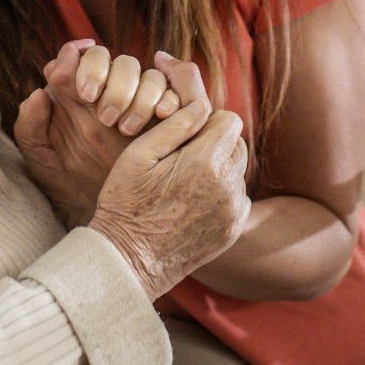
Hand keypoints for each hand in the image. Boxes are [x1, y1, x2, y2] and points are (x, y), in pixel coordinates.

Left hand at [14, 43, 207, 225]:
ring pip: (143, 71)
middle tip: (104, 115)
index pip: (75, 57)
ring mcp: (136, 99)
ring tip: (126, 128)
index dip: (80, 63)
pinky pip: (171, 91)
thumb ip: (29, 127)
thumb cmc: (67, 185)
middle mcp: (105, 89)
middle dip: (111, 79)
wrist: (102, 215)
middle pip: (112, 58)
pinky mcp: (164, 114)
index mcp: (73, 93)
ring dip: (137, 94)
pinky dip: (167, 98)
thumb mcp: (41, 160)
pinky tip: (160, 117)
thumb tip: (39, 93)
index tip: (83, 91)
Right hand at [89, 109, 250, 296]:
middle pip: (238, 144)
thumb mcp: (139, 155)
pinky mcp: (232, 229)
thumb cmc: (126, 203)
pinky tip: (192, 202)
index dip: (208, 120)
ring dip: (219, 168)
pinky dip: (221, 194)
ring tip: (184, 181)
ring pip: (238, 171)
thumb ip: (175, 125)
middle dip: (215, 143)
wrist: (128, 260)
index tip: (186, 133)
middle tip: (182, 157)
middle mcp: (227, 185)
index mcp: (205, 161)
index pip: (229, 120)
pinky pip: (237, 197)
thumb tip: (202, 105)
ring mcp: (233, 210)